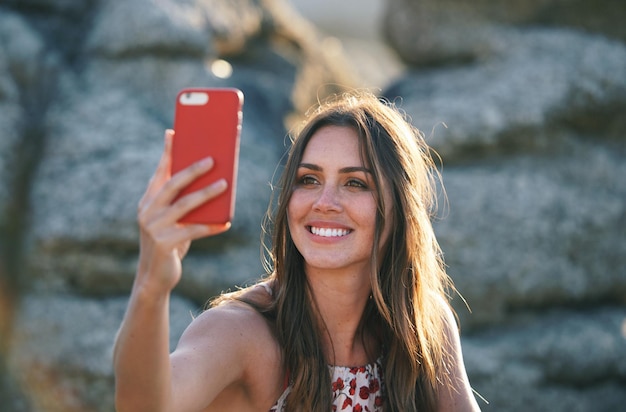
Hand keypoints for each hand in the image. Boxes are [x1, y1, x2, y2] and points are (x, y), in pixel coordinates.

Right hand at [135, 129, 229, 294]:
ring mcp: (154, 228)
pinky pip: (193, 231)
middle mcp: (147, 211)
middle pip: (172, 185)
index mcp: (148, 201)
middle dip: (193, 170)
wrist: (154, 277)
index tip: (174, 133)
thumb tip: (209, 178)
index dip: (167, 153)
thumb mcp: (170, 219)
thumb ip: (180, 200)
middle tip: (212, 159)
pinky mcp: (164, 245)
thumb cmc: (169, 241)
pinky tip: (226, 222)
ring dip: (206, 194)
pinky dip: (211, 226)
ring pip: (184, 206)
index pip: (159, 172)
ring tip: (225, 184)